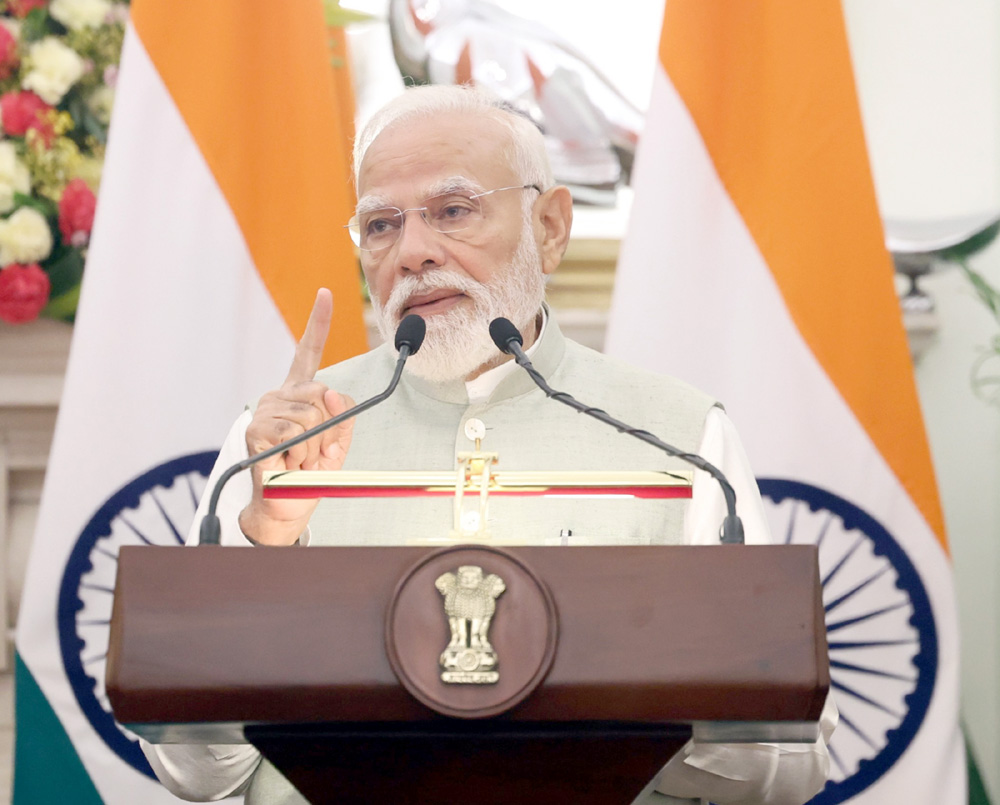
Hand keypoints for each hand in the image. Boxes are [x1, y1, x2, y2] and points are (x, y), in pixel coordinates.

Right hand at [239, 289, 354, 543]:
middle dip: (328, 429)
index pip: (307, 351)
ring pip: (310, 418)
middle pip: (322, 393)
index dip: (317, 322)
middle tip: (313, 452)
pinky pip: (294, 434)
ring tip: (299, 460)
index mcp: (299, 393)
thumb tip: (330, 392)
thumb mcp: (339, 441)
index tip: (325, 292)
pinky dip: (298, 455)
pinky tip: (285, 463)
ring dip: (314, 448)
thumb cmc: (312, 472)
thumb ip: (344, 414)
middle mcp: (280, 395)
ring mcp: (265, 411)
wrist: (287, 506)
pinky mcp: (255, 431)